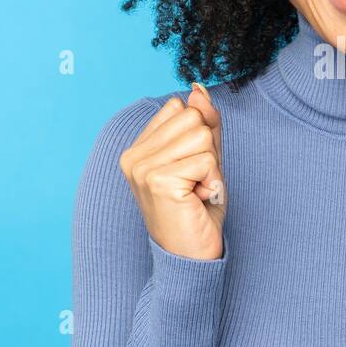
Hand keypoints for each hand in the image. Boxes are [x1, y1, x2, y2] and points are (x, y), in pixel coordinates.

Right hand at [119, 82, 226, 259]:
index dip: (199, 137)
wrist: (191, 257)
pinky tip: (198, 200)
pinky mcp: (158, 181)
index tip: (191, 170)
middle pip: (192, 118)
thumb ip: (204, 124)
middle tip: (196, 183)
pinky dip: (212, 181)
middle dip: (207, 151)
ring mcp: (143, 169)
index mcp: (138, 149)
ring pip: (201, 137)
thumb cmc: (197, 211)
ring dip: (211, 167)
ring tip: (196, 192)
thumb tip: (199, 90)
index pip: (180, 108)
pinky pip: (206, 160)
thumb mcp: (205, 159)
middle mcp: (133, 157)